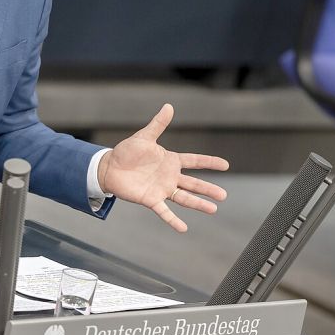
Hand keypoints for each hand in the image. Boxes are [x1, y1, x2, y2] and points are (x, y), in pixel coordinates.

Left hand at [97, 103, 228, 231]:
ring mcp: (161, 189)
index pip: (194, 161)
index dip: (209, 162)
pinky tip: (184, 228)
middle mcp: (169, 176)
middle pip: (193, 183)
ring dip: (198, 204)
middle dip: (208, 189)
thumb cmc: (126, 152)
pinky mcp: (150, 199)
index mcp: (170, 160)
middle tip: (223, 195)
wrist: (109, 167)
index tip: (226, 165)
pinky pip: (164, 211)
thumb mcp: (144, 137)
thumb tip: (169, 106)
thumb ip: (158, 124)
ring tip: (213, 209)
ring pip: (184, 198)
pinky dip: (173, 220)